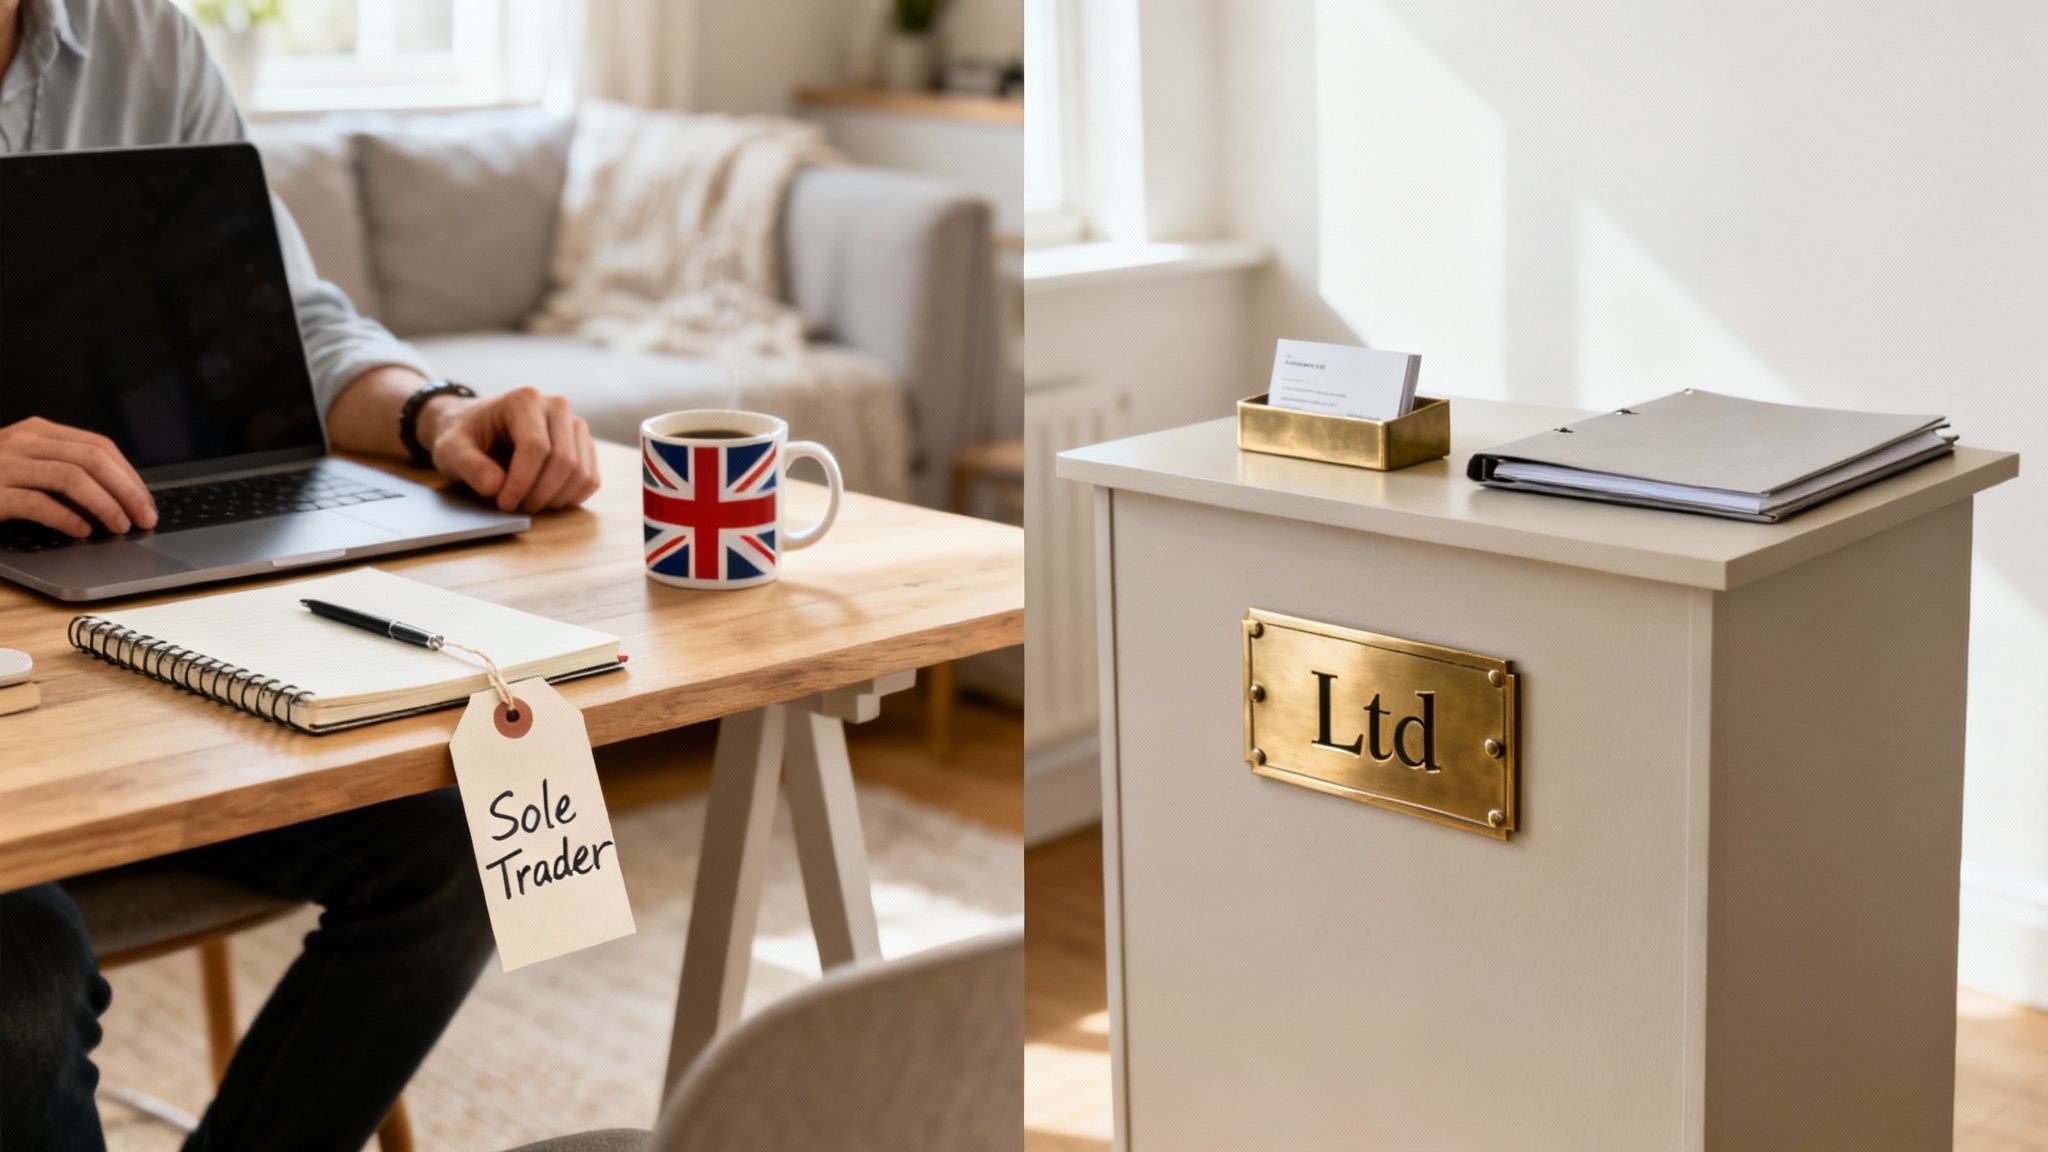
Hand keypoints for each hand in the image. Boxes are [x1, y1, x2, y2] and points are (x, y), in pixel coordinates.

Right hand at [0, 417, 158, 536]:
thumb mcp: (27, 465)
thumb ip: (63, 469)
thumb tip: (121, 496)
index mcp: (37, 431)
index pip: (99, 446)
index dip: (130, 475)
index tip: (147, 502)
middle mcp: (23, 441)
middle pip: (93, 459)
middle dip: (127, 491)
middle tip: (145, 518)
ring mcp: (5, 465)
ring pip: (72, 478)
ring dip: (105, 505)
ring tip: (120, 527)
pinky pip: (38, 503)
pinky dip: (67, 519)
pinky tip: (83, 532)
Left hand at [420, 388, 600, 512]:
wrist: (475, 427)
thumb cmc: (464, 436)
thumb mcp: (451, 448)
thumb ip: (469, 465)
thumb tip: (496, 486)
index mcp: (524, 400)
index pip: (536, 447)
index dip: (522, 482)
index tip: (503, 503)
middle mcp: (557, 406)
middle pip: (564, 460)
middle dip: (540, 493)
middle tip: (516, 507)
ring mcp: (575, 425)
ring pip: (581, 472)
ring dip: (556, 499)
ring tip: (528, 503)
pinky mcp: (583, 445)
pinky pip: (590, 479)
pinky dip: (571, 497)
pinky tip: (546, 500)